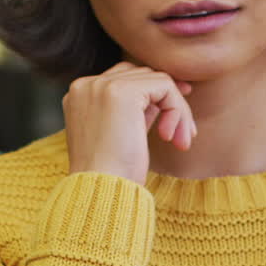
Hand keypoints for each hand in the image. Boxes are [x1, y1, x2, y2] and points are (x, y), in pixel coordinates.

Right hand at [62, 60, 196, 186]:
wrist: (102, 190)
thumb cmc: (113, 174)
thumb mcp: (124, 135)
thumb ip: (138, 111)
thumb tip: (165, 96)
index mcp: (80, 95)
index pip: (124, 79)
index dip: (154, 94)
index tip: (177, 116)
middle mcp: (87, 85)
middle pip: (142, 75)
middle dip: (169, 103)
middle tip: (185, 136)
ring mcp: (102, 86)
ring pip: (156, 80)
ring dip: (177, 110)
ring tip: (180, 141)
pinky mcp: (122, 92)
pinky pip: (165, 86)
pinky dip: (177, 109)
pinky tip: (170, 137)